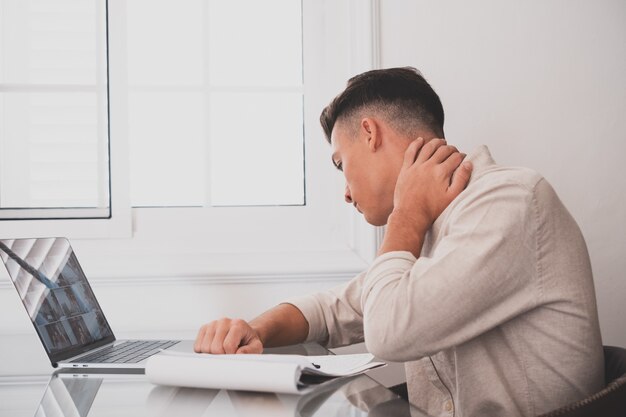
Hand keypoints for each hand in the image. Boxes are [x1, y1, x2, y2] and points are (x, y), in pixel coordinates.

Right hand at [194, 318, 262, 353]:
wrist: (243, 334)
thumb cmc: (248, 341)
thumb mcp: (256, 347)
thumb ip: (251, 351)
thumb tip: (239, 353)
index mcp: (238, 324)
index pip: (228, 346)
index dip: (231, 356)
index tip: (235, 354)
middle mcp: (224, 321)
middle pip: (215, 348)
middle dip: (221, 356)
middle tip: (228, 353)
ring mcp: (213, 324)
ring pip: (204, 348)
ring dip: (212, 354)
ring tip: (222, 350)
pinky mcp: (204, 328)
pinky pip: (197, 346)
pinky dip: (204, 352)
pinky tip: (213, 349)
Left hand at [378, 138, 471, 256]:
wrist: (411, 215)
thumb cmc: (432, 209)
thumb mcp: (452, 197)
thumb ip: (462, 179)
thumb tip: (468, 164)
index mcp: (442, 172)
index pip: (455, 157)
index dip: (462, 156)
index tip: (463, 157)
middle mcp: (429, 166)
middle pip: (443, 150)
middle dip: (451, 148)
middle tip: (454, 151)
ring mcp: (416, 166)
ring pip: (428, 147)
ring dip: (436, 143)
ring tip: (442, 142)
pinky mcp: (406, 169)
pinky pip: (410, 152)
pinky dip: (416, 144)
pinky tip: (420, 140)